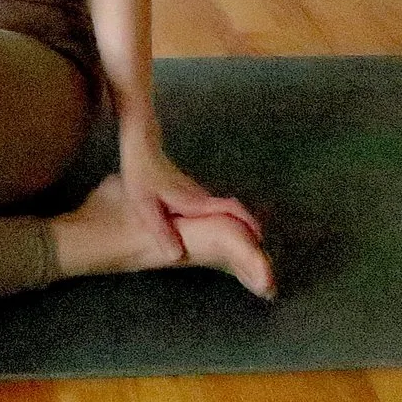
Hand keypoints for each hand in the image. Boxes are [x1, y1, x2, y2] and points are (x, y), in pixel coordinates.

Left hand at [117, 144, 263, 263]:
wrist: (143, 144)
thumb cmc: (141, 173)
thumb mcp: (144, 204)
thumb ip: (160, 229)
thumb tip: (176, 256)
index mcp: (194, 202)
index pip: (230, 211)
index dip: (247, 224)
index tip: (261, 239)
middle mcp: (200, 197)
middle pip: (233, 211)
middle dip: (249, 227)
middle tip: (260, 247)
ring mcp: (196, 193)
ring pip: (222, 209)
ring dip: (236, 222)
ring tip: (246, 243)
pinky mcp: (188, 191)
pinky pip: (212, 206)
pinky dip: (222, 217)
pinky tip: (217, 228)